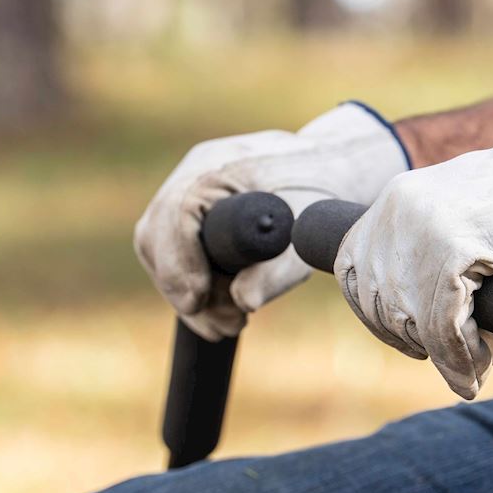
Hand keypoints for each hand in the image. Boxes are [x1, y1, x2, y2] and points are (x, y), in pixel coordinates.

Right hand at [136, 103, 407, 339]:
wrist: (336, 168)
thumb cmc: (324, 196)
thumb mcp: (308, 235)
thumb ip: (277, 270)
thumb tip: (244, 302)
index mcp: (218, 165)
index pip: (175, 214)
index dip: (178, 264)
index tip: (198, 302)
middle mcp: (195, 171)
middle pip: (156, 235)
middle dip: (182, 289)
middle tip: (226, 326)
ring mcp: (190, 186)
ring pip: (159, 247)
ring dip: (188, 293)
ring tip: (232, 324)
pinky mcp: (195, 206)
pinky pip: (174, 247)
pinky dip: (193, 282)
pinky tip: (226, 309)